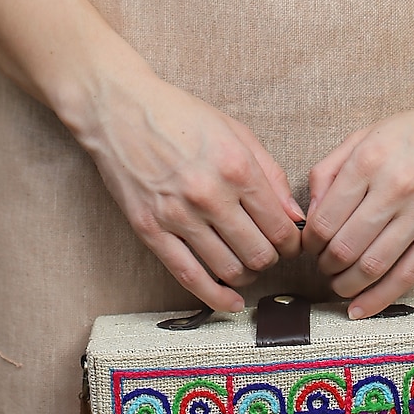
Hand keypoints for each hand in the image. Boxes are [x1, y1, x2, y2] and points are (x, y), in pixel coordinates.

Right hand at [76, 59, 303, 310]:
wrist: (117, 110)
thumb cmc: (179, 116)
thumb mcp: (236, 132)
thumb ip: (271, 175)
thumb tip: (295, 217)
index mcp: (237, 167)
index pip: (280, 227)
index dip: (292, 244)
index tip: (290, 244)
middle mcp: (210, 195)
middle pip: (259, 254)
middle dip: (271, 260)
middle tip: (269, 255)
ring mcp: (178, 216)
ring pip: (230, 269)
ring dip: (246, 276)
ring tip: (246, 266)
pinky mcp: (151, 230)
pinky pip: (189, 276)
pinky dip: (215, 297)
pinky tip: (230, 303)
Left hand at [302, 92, 413, 316]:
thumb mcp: (363, 136)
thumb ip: (328, 172)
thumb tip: (308, 215)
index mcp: (368, 161)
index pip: (324, 220)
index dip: (309, 243)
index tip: (309, 247)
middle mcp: (394, 187)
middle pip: (345, 247)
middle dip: (325, 266)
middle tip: (324, 267)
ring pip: (373, 265)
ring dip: (347, 285)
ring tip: (339, 285)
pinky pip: (409, 274)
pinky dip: (381, 298)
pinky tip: (362, 308)